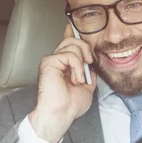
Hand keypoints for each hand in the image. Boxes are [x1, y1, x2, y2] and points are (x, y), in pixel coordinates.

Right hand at [29, 24, 96, 142]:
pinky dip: (77, 67)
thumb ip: (89, 74)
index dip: (73, 34)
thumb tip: (92, 64)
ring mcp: (52, 60)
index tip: (74, 28)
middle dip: (85, 47)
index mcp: (65, 65)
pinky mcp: (49, 62)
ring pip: (72, 45)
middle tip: (89, 62)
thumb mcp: (87, 87)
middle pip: (72, 40)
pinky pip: (69, 55)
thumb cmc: (71, 105)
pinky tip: (75, 79)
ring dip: (81, 63)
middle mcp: (57, 60)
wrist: (61, 114)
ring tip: (79, 79)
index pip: (69, 44)